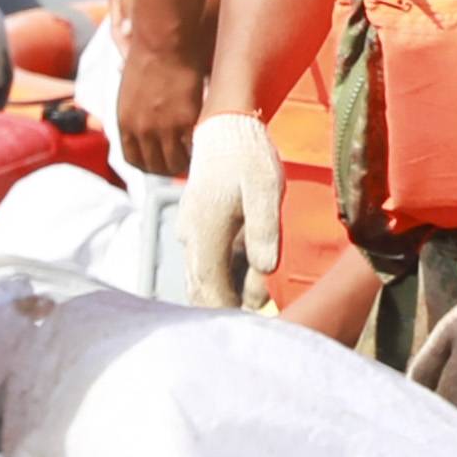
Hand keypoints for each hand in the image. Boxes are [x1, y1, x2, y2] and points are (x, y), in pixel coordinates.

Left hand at [114, 26, 208, 179]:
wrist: (163, 42)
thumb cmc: (148, 57)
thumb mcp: (130, 91)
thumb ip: (136, 114)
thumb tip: (144, 124)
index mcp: (124, 123)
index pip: (134, 160)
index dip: (150, 166)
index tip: (162, 163)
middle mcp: (141, 131)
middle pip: (156, 167)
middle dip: (169, 168)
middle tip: (184, 163)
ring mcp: (163, 128)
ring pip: (175, 163)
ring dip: (186, 163)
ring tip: (196, 156)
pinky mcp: (185, 121)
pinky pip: (192, 149)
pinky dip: (198, 150)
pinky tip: (204, 144)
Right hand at [172, 109, 282, 308]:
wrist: (226, 126)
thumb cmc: (248, 157)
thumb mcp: (265, 190)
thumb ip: (263, 229)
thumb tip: (265, 269)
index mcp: (205, 232)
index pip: (209, 289)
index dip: (229, 314)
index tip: (254, 330)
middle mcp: (191, 237)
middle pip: (201, 290)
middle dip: (226, 311)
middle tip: (261, 326)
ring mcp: (191, 233)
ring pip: (203, 279)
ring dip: (227, 295)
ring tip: (260, 308)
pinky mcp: (199, 229)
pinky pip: (208, 264)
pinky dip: (226, 279)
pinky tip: (251, 281)